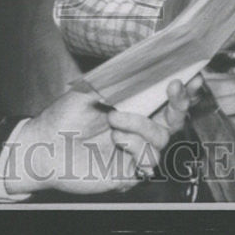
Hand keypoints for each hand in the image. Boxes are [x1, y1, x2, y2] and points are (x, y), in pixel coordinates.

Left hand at [5, 80, 194, 194]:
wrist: (44, 146)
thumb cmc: (64, 116)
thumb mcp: (92, 87)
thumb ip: (119, 79)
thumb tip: (145, 62)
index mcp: (132, 108)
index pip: (164, 99)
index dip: (181, 90)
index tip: (189, 76)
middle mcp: (137, 130)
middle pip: (174, 120)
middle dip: (179, 103)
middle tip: (173, 87)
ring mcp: (134, 152)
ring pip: (160, 139)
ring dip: (141, 126)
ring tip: (115, 121)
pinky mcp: (128, 173)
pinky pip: (148, 161)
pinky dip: (135, 148)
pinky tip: (117, 142)